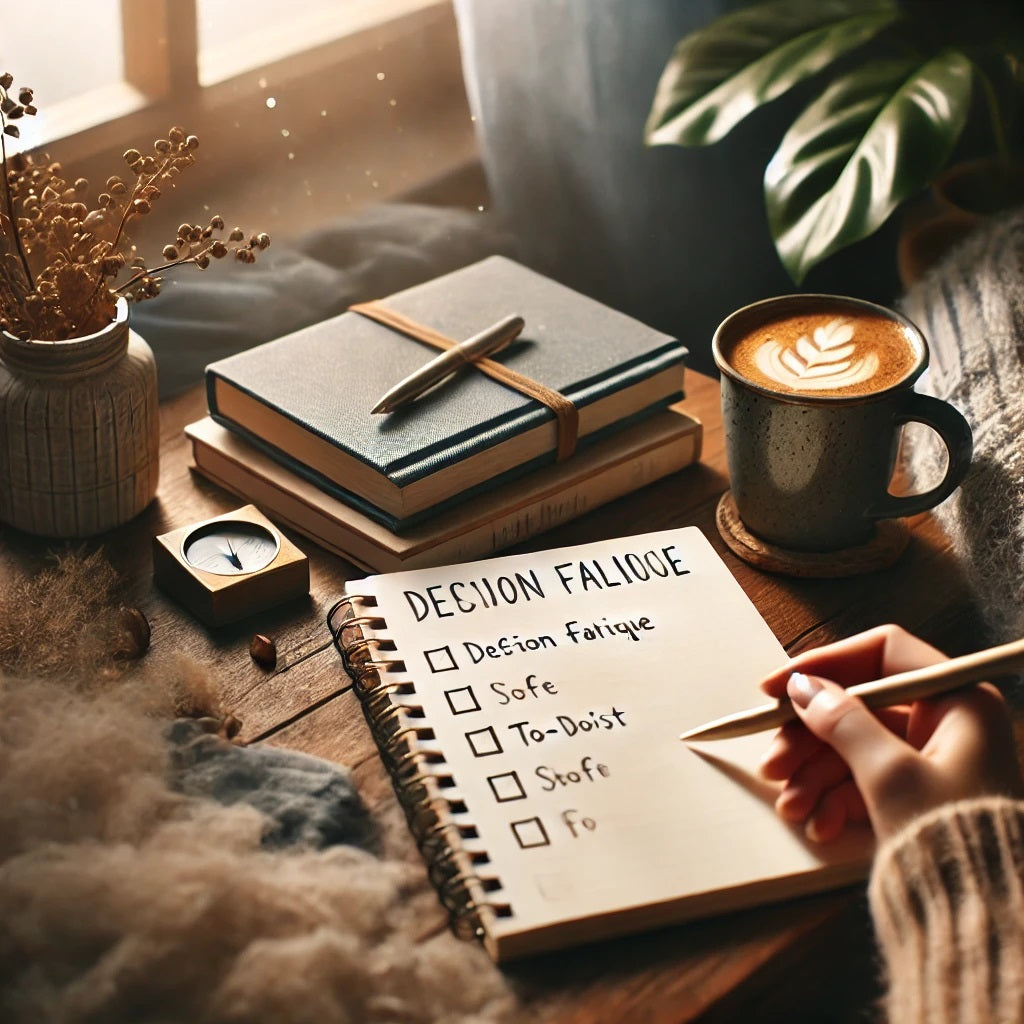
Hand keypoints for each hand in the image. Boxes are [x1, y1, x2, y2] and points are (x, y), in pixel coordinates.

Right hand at [758, 624, 1022, 842]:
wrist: (988, 917)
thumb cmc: (953, 835)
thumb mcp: (889, 773)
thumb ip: (841, 721)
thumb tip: (801, 686)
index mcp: (959, 699)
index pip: (881, 653)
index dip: (825, 664)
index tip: (777, 688)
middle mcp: (949, 721)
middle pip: (860, 705)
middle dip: (810, 738)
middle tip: (773, 764)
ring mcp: (935, 758)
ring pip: (857, 746)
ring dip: (816, 774)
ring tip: (791, 806)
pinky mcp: (921, 793)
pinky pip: (867, 779)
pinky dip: (837, 798)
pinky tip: (818, 823)